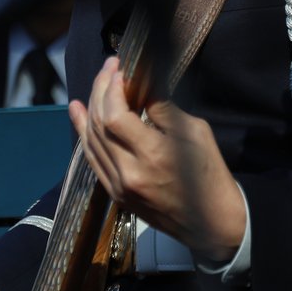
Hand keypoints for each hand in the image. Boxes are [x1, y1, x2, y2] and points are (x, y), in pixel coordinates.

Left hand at [68, 57, 245, 261]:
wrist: (212, 223)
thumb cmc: (210, 173)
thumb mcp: (195, 132)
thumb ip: (162, 108)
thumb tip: (141, 82)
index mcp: (152, 155)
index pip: (115, 116)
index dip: (111, 88)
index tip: (119, 68)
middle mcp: (129, 173)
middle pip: (99, 125)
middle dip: (100, 91)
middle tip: (109, 68)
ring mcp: (119, 187)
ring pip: (91, 141)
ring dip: (89, 109)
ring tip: (96, 84)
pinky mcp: (116, 195)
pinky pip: (93, 160)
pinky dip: (85, 134)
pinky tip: (78, 113)